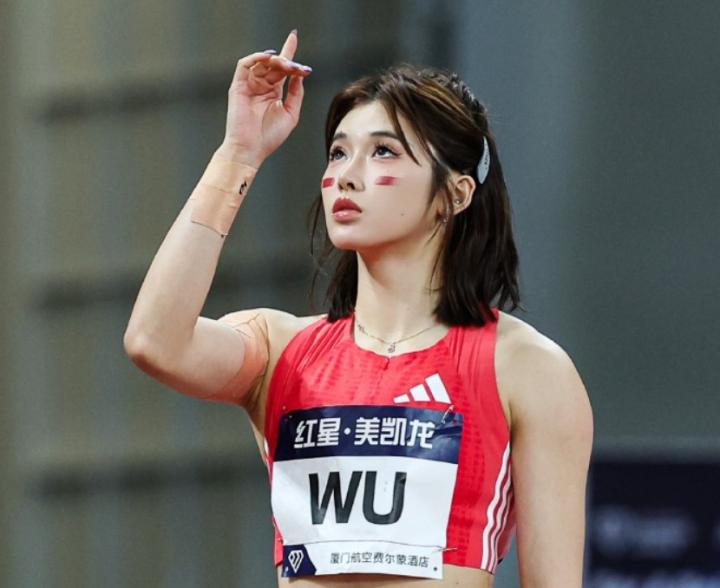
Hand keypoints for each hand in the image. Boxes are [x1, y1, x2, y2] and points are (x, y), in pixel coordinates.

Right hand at [219, 30, 310, 167]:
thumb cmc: (269, 136)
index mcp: (273, 92)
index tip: (293, 37)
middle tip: (297, 66)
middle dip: (287, 61)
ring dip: (276, 60)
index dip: (288, 51)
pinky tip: (269, 58)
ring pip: (262, 63)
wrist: (251, 149)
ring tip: (286, 65)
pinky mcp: (238, 86)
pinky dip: (256, 58)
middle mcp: (261, 86)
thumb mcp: (291, 113)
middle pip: (275, 64)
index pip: (281, 67)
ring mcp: (249, 85)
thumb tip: (300, 74)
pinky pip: (245, 65)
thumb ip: (296, 92)